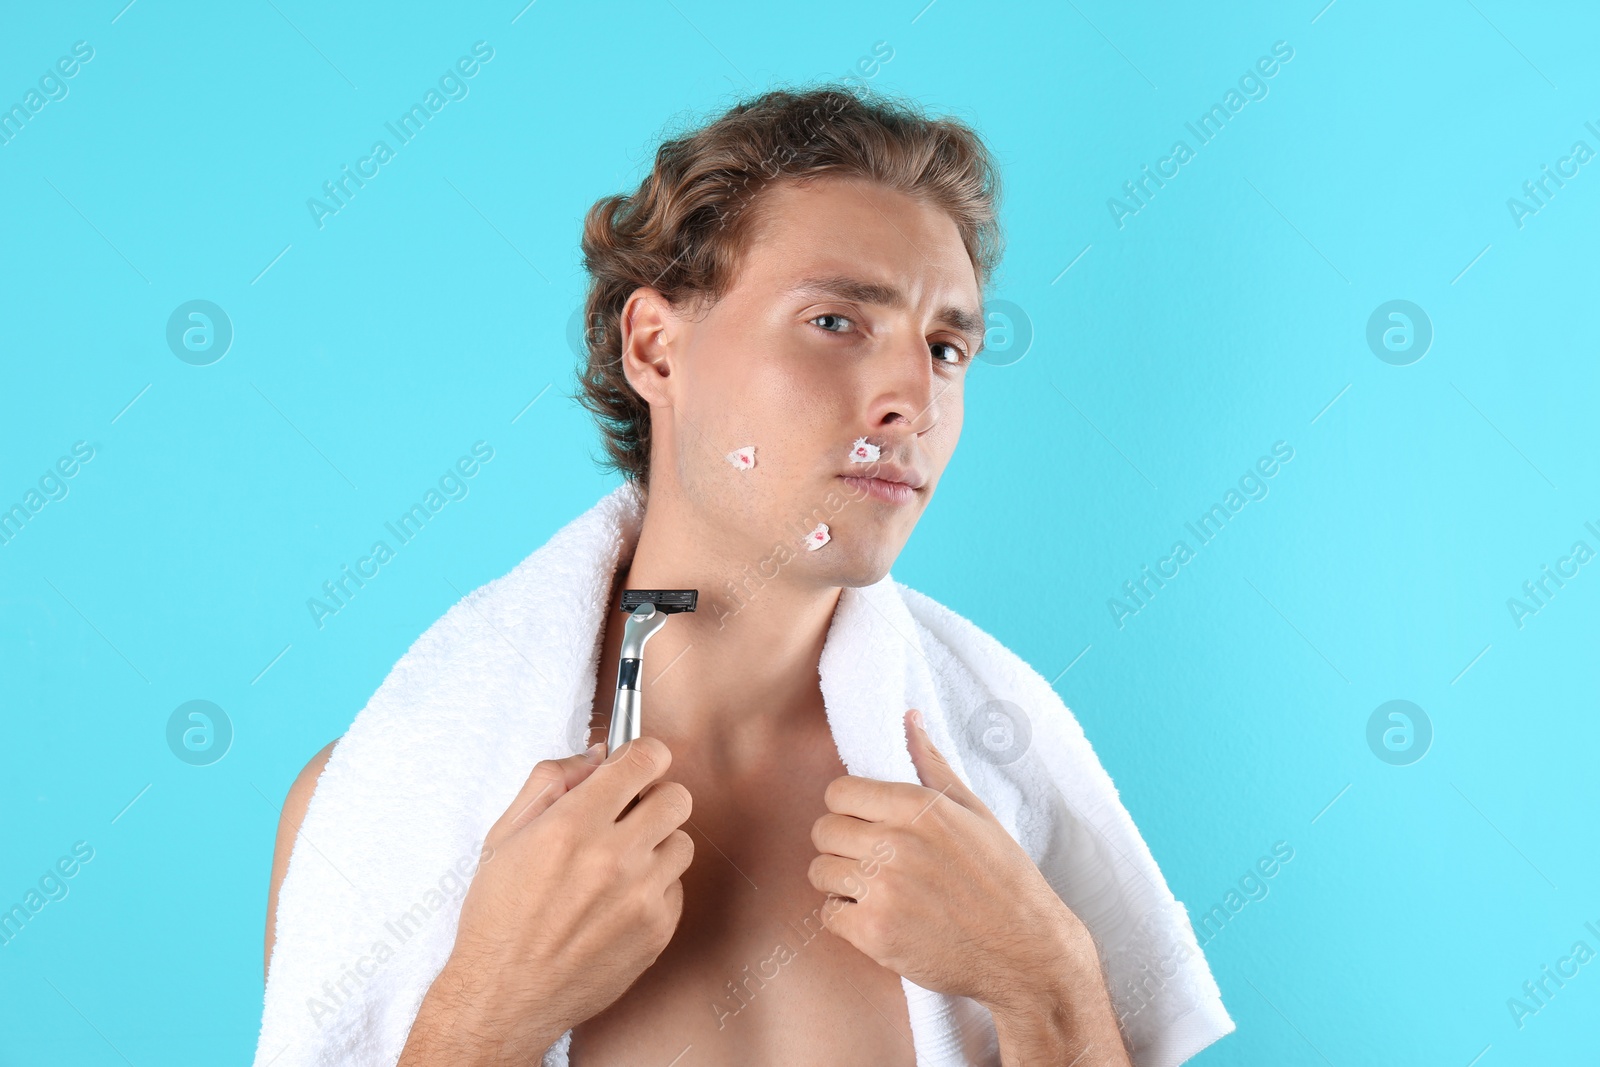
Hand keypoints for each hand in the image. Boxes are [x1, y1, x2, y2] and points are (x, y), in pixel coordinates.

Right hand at [400, 736, 693, 1065]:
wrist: (504, 998)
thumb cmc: (498, 916)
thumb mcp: (504, 835)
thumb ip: (552, 780)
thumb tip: (599, 753)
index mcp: (572, 825)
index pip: (645, 759)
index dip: (645, 754)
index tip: (640, 762)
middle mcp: (613, 858)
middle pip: (677, 797)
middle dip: (655, 798)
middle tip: (630, 815)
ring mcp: (640, 897)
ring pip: (682, 842)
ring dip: (656, 845)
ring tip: (620, 865)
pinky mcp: (657, 931)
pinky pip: (677, 887)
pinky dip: (654, 888)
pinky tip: (618, 903)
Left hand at [808, 710, 1112, 1034]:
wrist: (1026, 952)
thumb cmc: (1003, 878)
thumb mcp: (974, 812)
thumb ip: (932, 764)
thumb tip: (909, 716)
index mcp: (917, 807)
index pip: (837, 792)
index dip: (848, 809)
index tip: (867, 825)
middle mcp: (895, 843)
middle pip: (822, 831)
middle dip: (841, 845)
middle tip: (871, 861)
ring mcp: (883, 890)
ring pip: (820, 872)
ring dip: (841, 882)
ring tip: (877, 890)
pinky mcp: (875, 934)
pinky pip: (829, 915)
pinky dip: (848, 919)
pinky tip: (880, 919)